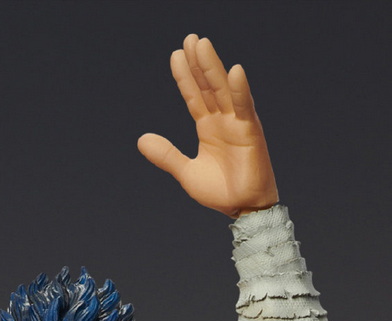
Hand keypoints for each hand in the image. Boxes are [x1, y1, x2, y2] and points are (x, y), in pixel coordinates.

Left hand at [138, 34, 277, 215]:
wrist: (242, 210)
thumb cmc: (220, 192)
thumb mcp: (186, 172)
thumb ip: (166, 155)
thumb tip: (141, 139)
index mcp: (207, 127)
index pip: (194, 96)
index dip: (184, 76)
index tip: (175, 55)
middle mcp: (222, 120)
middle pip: (208, 85)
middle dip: (198, 62)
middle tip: (189, 39)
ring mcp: (237, 123)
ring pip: (222, 90)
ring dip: (213, 67)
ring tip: (202, 45)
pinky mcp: (251, 132)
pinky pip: (244, 107)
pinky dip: (239, 90)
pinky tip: (234, 71)